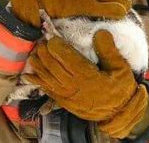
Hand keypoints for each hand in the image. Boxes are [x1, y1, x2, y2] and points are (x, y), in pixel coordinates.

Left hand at [23, 31, 148, 137]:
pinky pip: (45, 89)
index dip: (55, 44)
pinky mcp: (62, 100)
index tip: (52, 35)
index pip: (65, 57)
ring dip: (38, 62)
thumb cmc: (120, 89)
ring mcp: (65, 94)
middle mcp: (73, 85)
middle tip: (43, 39)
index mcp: (86, 76)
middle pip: (51, 65)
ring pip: (45, 76)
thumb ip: (110, 50)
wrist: (117, 114)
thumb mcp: (121, 68)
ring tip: (36, 51)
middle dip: (44, 50)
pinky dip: (35, 80)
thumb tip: (100, 33)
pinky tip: (28, 73)